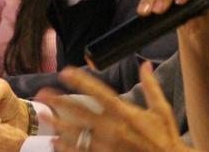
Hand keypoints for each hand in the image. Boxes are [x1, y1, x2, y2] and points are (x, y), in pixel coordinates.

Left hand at [39, 65, 191, 151]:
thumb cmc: (166, 138)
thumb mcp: (162, 110)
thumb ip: (151, 86)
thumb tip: (145, 64)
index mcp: (125, 113)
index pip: (98, 92)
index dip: (80, 80)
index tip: (65, 72)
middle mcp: (112, 128)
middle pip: (80, 113)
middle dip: (60, 102)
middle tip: (42, 94)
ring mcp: (106, 146)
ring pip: (76, 134)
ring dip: (58, 125)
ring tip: (44, 116)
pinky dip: (67, 148)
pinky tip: (56, 143)